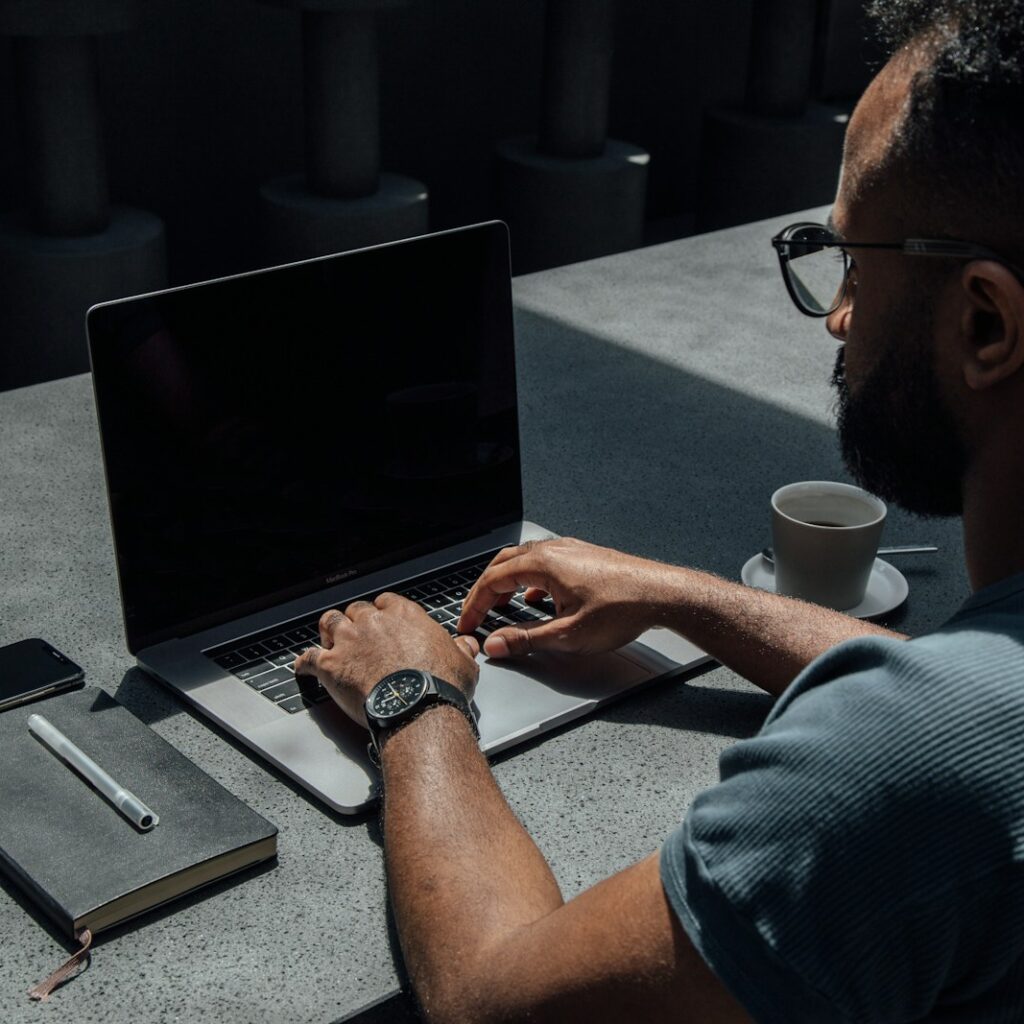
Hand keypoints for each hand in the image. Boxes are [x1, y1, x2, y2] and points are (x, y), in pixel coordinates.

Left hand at [293, 593, 479, 726]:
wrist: (418, 707)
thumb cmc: (441, 685)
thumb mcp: (463, 663)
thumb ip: (460, 649)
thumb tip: (465, 644)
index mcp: (405, 616)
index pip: (386, 602)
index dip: (382, 612)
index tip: (383, 622)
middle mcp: (374, 622)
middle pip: (356, 610)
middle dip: (355, 621)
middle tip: (357, 635)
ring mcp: (349, 641)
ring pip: (329, 623)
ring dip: (329, 631)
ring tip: (329, 640)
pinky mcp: (331, 665)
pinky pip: (308, 658)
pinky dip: (304, 663)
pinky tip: (302, 667)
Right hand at [457, 538, 668, 657]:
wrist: (662, 594)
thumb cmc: (622, 609)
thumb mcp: (568, 634)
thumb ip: (526, 640)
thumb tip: (495, 645)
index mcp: (543, 563)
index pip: (492, 581)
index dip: (474, 605)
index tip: (466, 625)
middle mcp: (554, 550)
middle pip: (503, 564)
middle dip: (485, 591)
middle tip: (476, 614)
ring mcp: (570, 550)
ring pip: (524, 561)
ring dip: (507, 583)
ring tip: (501, 607)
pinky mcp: (584, 556)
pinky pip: (545, 563)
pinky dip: (530, 580)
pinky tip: (538, 600)